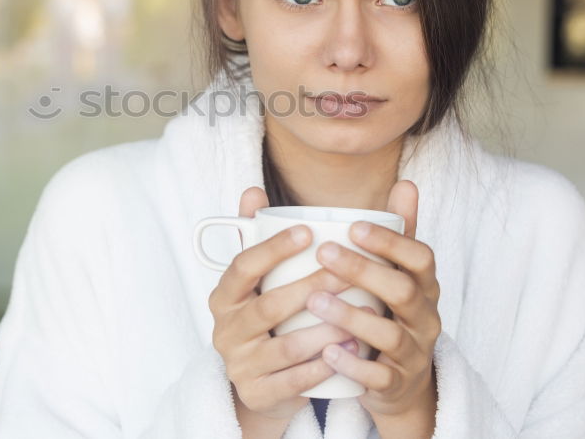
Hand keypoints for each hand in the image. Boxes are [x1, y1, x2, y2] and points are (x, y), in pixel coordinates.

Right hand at [208, 187, 361, 423]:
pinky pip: (292, 382)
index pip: (243, 266)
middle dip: (312, 287)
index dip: (273, 249)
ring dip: (324, 331)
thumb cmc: (266, 318)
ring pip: (284, 347)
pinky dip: (322, 368)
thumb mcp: (257, 281)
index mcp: (224, 296)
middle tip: (350, 272)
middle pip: (268, 306)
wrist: (261, 382)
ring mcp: (240, 365)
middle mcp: (225, 330)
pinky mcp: (257, 394)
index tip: (309, 231)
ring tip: (361, 315)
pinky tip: (350, 353)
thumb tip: (253, 191)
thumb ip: (257, 236)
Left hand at [305, 180, 440, 421]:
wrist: (400, 383)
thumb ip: (399, 232)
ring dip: (351, 316)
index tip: (353, 225)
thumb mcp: (399, 273)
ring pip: (390, 335)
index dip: (391, 242)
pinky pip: (380, 378)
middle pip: (404, 292)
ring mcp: (413, 353)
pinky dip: (353, 364)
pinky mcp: (396, 385)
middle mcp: (425, 317)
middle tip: (324, 254)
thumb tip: (407, 182)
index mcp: (424, 286)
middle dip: (364, 271)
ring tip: (314, 301)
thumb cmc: (390, 313)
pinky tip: (326, 352)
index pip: (420, 258)